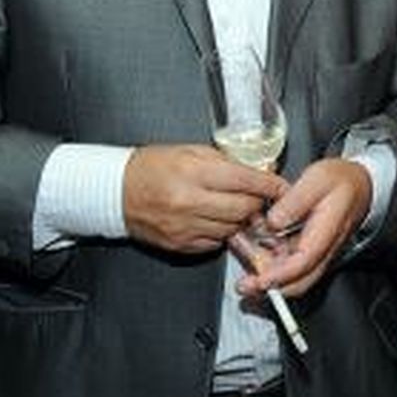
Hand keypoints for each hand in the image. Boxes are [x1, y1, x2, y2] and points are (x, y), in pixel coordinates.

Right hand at [122, 144, 286, 253]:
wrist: (115, 191)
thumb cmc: (151, 167)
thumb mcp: (191, 151)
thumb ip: (227, 162)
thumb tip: (259, 170)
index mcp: (193, 172)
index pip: (246, 181)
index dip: (270, 184)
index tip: (281, 186)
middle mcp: (189, 201)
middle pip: (244, 208)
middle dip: (259, 203)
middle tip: (259, 196)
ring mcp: (184, 226)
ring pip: (233, 228)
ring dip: (242, 218)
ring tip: (237, 206)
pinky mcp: (180, 244)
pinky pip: (216, 242)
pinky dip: (223, 231)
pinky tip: (217, 219)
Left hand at [237, 158, 371, 298]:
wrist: (360, 185)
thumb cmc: (341, 181)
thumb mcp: (317, 179)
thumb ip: (295, 200)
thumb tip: (273, 221)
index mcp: (327, 232)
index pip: (304, 262)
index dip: (280, 274)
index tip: (260, 279)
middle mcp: (323, 249)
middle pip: (300, 282)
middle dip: (270, 288)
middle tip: (245, 284)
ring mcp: (317, 253)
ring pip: (293, 279)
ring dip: (267, 276)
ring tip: (244, 256)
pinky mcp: (310, 252)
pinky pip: (290, 268)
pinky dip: (271, 265)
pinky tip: (255, 250)